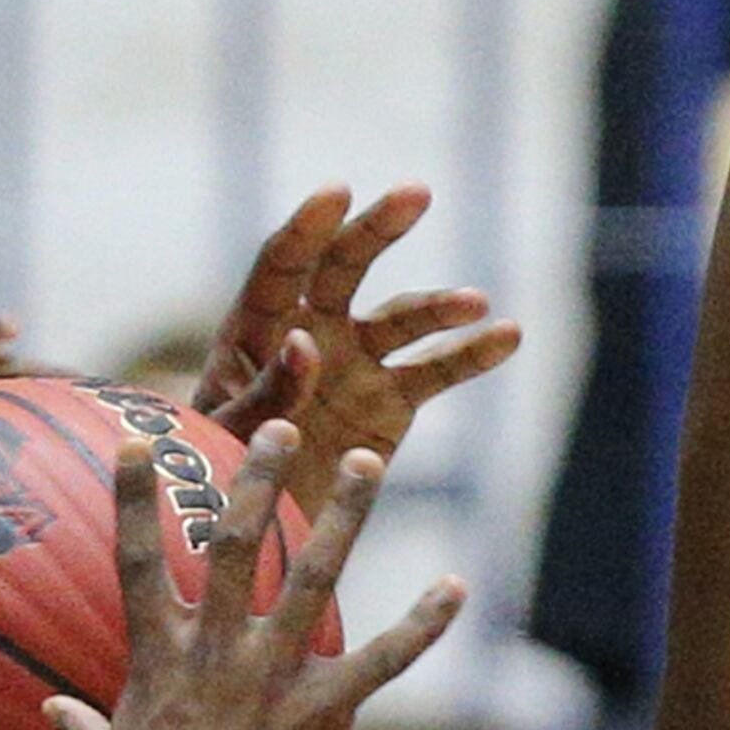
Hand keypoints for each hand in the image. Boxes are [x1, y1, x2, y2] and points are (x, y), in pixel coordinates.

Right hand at [45, 424, 460, 729]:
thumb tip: (53, 712)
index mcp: (158, 662)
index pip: (137, 561)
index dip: (134, 497)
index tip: (137, 440)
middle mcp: (217, 654)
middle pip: (237, 545)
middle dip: (256, 479)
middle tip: (280, 426)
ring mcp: (273, 679)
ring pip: (315, 580)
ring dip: (344, 517)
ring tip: (367, 465)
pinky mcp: (323, 714)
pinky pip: (382, 661)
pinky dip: (422, 625)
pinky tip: (454, 588)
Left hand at [196, 185, 518, 494]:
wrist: (259, 537)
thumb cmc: (221, 481)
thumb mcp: (228, 440)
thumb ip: (263, 395)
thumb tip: (305, 342)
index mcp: (254, 332)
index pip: (282, 267)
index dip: (308, 229)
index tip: (337, 193)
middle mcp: (309, 332)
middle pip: (344, 267)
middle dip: (377, 229)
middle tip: (416, 194)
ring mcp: (355, 362)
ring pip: (402, 317)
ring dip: (439, 305)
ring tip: (475, 303)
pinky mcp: (392, 400)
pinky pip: (437, 370)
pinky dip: (473, 354)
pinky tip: (508, 336)